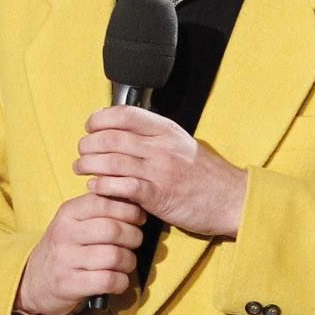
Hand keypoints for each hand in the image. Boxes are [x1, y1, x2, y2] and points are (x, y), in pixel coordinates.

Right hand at [14, 193, 146, 314]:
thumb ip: (99, 208)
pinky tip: (118, 280)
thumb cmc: (66, 248)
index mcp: (68, 212)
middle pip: (113, 229)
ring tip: (126, 262)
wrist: (34, 281)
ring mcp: (65, 260)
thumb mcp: (74, 221)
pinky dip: (121, 282)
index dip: (129, 210)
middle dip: (134, 237)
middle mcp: (64, 233)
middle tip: (135, 242)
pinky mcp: (69, 284)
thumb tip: (135, 199)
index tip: (138, 218)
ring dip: (129, 261)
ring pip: (114, 256)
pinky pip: (108, 280)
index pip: (104, 202)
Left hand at [74, 106, 246, 237]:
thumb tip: (123, 132)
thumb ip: (155, 138)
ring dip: (88, 165)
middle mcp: (162, 147)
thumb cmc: (206, 175)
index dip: (100, 119)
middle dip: (88, 144)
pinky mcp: (159, 196)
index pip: (124, 114)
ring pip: (111, 161)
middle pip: (111, 137)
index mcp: (166, 131)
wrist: (233, 199)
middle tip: (82, 152)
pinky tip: (95, 187)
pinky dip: (103, 186)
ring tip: (81, 169)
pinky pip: (122, 187)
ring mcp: (160, 171)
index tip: (90, 127)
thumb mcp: (183, 144)